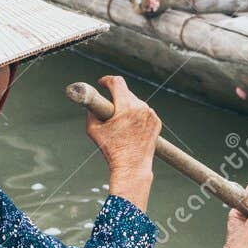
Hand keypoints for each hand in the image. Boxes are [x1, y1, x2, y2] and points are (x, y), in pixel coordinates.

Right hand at [85, 76, 159, 211]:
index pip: (117, 82)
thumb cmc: (111, 150)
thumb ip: (90, 111)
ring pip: (136, 102)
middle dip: (116, 96)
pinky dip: (137, 115)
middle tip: (108, 107)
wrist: (132, 167)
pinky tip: (130, 126)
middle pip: (126, 92)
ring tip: (119, 121)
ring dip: (127, 106)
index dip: (106, 80)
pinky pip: (144, 112)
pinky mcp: (157, 122)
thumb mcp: (93, 129)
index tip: (102, 83)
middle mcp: (142, 108)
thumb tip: (90, 102)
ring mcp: (151, 115)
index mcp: (126, 106)